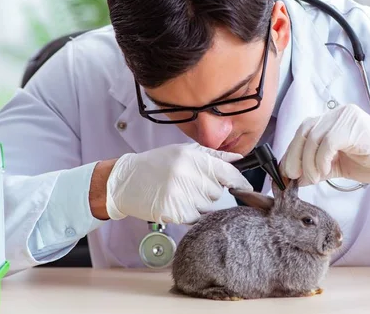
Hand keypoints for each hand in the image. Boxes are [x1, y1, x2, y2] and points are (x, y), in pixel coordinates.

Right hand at [105, 143, 252, 223]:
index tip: (245, 187)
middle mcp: (188, 175)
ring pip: (208, 206)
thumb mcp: (182, 151)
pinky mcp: (175, 211)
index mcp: (192, 158)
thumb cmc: (154, 164)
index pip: (227, 173)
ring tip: (181, 193)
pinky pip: (196, 218)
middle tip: (192, 185)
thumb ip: (212, 155)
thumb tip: (238, 158)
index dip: (239, 181)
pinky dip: (190, 214)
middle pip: (218, 192)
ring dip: (200, 203)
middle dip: (210, 191)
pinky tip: (177, 203)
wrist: (124, 181)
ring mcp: (181, 195)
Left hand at [280, 104, 369, 198]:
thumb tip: (293, 177)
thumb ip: (316, 168)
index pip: (303, 131)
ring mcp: (347, 117)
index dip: (291, 152)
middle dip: (294, 156)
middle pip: (304, 131)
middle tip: (294, 177)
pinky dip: (322, 159)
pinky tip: (326, 172)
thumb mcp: (338, 166)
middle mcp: (338, 113)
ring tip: (315, 178)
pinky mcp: (355, 126)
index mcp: (333, 120)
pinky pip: (328, 142)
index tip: (286, 173)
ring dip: (309, 162)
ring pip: (314, 137)